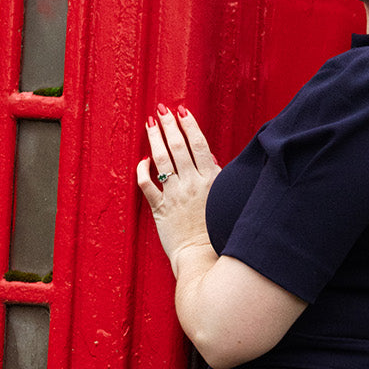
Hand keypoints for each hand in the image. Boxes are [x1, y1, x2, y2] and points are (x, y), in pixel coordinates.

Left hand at [136, 105, 221, 272]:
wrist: (203, 259)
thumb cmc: (219, 233)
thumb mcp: (226, 200)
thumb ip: (219, 177)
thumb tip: (211, 158)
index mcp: (211, 180)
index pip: (198, 144)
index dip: (189, 124)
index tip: (182, 110)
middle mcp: (191, 184)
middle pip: (177, 147)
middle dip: (169, 125)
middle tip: (161, 110)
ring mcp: (174, 196)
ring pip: (161, 161)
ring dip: (155, 139)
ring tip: (150, 123)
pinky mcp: (160, 209)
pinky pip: (146, 185)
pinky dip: (142, 170)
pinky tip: (143, 160)